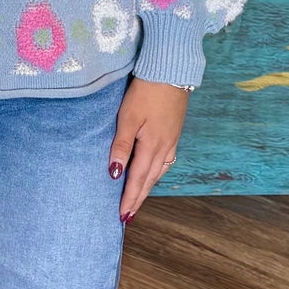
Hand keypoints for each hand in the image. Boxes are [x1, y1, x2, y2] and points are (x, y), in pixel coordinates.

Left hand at [108, 77, 188, 222]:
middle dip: (138, 198)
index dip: (129, 198)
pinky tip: (152, 174)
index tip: (122, 216)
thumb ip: (121, 145)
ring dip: (147, 188)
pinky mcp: (174, 134)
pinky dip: (156, 173)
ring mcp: (171, 141)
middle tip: (128, 216)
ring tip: (138, 200)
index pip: (137, 179)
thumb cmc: (146, 93)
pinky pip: (165, 162)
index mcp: (152, 146)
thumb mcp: (129, 117)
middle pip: (149, 180)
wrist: (171, 73)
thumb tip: (114, 172)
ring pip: (158, 172)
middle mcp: (164, 148)